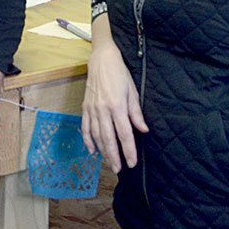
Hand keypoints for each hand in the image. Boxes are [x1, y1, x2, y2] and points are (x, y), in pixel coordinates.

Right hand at [80, 40, 147, 172]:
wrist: (101, 59)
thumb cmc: (120, 73)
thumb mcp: (132, 91)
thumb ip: (136, 113)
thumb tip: (143, 130)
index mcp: (117, 105)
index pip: (124, 134)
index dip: (129, 150)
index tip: (132, 162)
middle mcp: (103, 110)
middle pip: (108, 139)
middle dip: (114, 156)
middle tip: (119, 169)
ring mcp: (92, 109)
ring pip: (96, 136)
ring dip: (102, 151)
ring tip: (109, 163)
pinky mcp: (85, 107)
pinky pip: (85, 127)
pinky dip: (88, 140)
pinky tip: (92, 150)